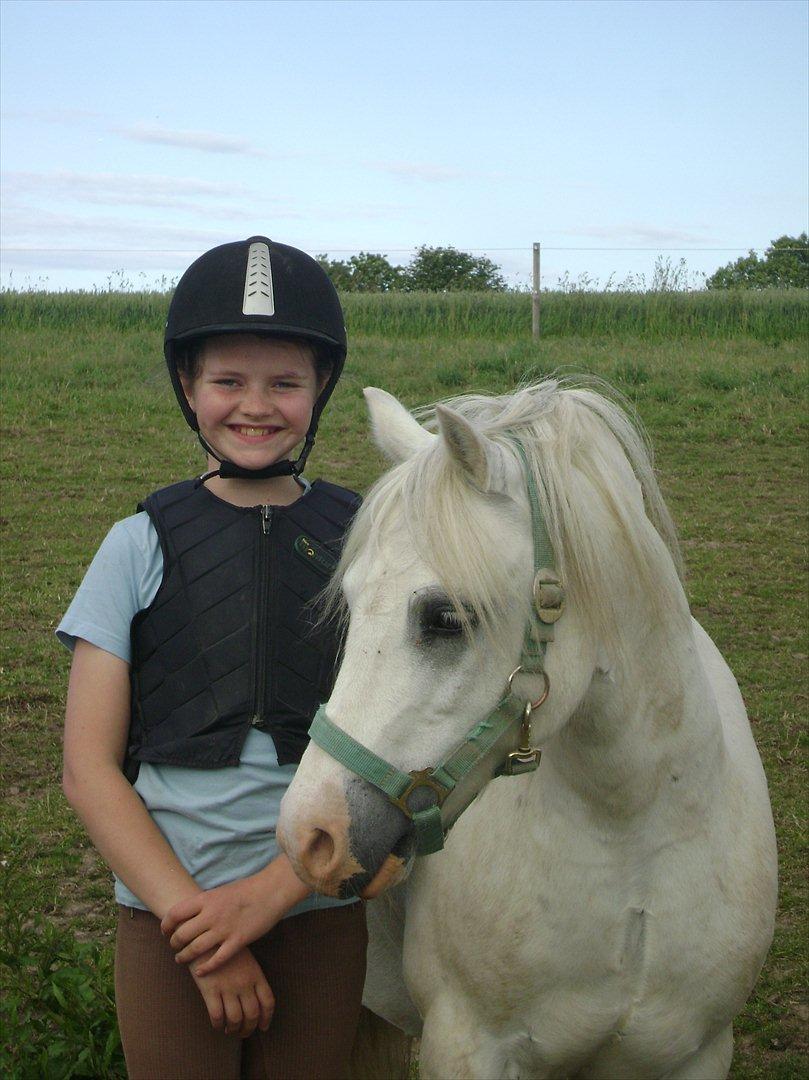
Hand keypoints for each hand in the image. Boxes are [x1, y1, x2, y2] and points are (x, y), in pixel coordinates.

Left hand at [161, 857, 310, 974]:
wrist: (271, 890)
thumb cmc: (247, 889)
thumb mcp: (220, 891)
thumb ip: (205, 904)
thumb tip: (189, 914)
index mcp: (206, 899)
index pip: (175, 914)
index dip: (166, 925)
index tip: (165, 932)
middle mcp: (211, 915)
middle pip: (182, 935)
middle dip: (174, 944)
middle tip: (174, 947)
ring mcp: (224, 929)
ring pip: (195, 949)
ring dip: (184, 957)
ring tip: (181, 959)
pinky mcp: (237, 941)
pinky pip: (216, 960)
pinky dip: (205, 968)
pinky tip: (200, 972)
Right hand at [190, 946, 273, 1037]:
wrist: (205, 936)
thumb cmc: (225, 947)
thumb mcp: (245, 958)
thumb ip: (251, 977)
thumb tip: (253, 998)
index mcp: (256, 974)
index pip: (268, 1001)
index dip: (266, 1018)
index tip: (263, 1027)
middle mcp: (244, 983)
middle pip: (252, 1014)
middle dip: (248, 1028)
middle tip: (243, 1033)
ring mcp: (228, 987)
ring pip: (235, 1019)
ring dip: (233, 1029)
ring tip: (229, 1030)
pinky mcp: (210, 990)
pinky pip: (217, 1016)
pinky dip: (218, 1025)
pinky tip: (217, 1025)